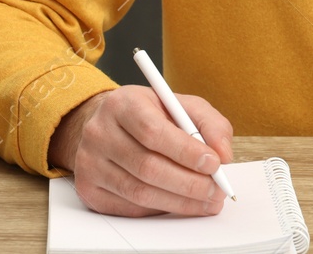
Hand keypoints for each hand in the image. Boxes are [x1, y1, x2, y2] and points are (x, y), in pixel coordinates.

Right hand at [48, 85, 234, 216]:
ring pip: (139, 192)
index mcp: (122, 104)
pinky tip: (179, 203)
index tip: (214, 163)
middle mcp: (100, 132)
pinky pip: (129, 207)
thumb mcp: (180, 105)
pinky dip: (160, 209)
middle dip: (189, 183)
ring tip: (206, 201)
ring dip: (179, 202)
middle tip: (216, 190)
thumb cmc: (148, 114)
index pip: (153, 131)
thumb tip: (223, 153)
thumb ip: (209, 123)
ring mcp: (90, 163)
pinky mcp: (89, 189)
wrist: (106, 124)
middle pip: (147, 166)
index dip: (186, 151)